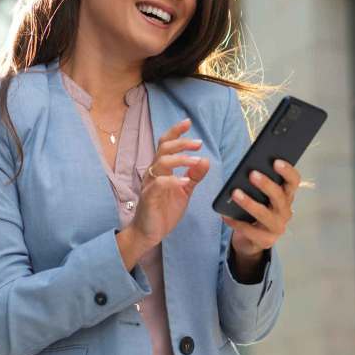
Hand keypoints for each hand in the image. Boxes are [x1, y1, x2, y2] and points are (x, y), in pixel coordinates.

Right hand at [128, 118, 209, 246]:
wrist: (149, 232)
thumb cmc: (163, 210)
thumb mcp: (184, 191)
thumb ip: (194, 176)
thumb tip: (205, 160)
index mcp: (161, 169)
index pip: (166, 145)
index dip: (175, 132)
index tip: (187, 122)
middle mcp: (154, 172)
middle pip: (164, 148)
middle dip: (181, 142)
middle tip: (198, 143)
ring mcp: (150, 184)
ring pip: (161, 162)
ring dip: (180, 158)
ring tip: (196, 160)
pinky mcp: (150, 197)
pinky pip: (160, 183)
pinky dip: (174, 180)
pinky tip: (186, 182)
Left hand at [223, 159, 300, 257]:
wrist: (252, 240)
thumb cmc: (255, 210)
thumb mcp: (259, 196)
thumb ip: (258, 183)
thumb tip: (248, 169)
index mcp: (286, 196)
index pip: (293, 182)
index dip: (287, 171)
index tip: (276, 161)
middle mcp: (285, 211)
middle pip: (279, 196)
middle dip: (266, 184)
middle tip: (252, 174)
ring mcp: (277, 227)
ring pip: (264, 214)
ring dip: (249, 203)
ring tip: (235, 193)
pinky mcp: (266, 241)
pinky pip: (250, 230)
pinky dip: (236, 222)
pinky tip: (225, 215)